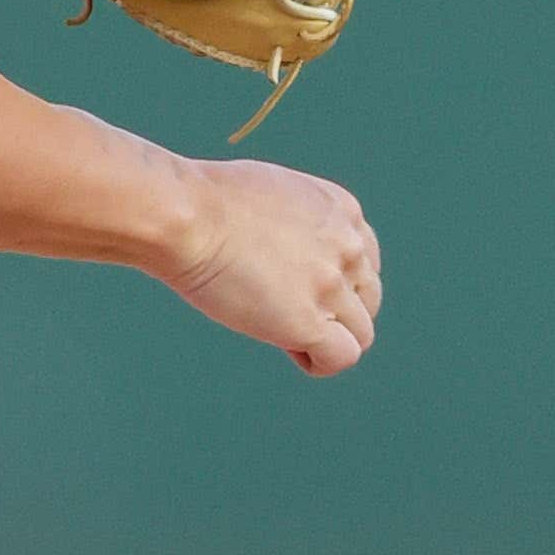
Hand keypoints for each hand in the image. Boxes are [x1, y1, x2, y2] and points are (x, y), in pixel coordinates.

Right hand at [162, 157, 381, 375]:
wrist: (186, 217)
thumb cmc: (203, 201)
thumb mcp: (269, 192)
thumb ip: (293, 218)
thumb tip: (280, 246)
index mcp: (343, 211)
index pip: (365, 261)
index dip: (335, 281)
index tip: (297, 284)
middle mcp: (348, 247)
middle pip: (367, 300)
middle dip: (335, 312)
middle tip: (286, 310)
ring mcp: (332, 285)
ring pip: (360, 334)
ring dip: (325, 338)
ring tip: (279, 329)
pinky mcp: (311, 321)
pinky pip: (342, 357)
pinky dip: (319, 362)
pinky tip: (288, 349)